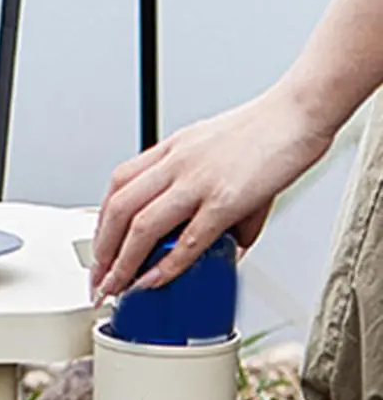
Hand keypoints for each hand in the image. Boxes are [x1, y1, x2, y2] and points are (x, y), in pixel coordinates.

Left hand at [90, 85, 334, 299]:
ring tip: (117, 287)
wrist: (299, 112)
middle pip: (118, 209)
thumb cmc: (264, 131)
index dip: (101, 222)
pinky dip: (167, 266)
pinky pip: (188, 239)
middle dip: (102, 249)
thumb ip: (207, 198)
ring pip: (141, 226)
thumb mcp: (216, 156)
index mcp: (169, 151)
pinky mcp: (226, 199)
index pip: (117, 187)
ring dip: (123, 263)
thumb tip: (220, 245)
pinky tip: (155, 282)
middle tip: (99, 278)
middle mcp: (175, 163)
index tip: (100, 248)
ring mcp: (197, 181)